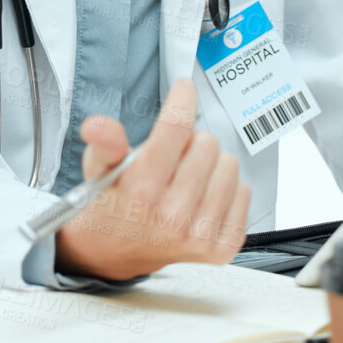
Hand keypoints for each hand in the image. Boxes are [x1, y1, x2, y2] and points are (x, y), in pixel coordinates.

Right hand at [55, 77, 250, 280]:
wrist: (113, 253)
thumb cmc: (111, 204)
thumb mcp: (98, 167)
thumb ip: (104, 141)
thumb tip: (98, 125)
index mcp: (142, 191)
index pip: (176, 128)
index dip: (182, 100)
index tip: (184, 89)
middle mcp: (173, 216)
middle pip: (207, 143)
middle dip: (190, 142)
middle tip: (171, 158)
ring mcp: (200, 234)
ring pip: (229, 164)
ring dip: (210, 165)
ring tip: (186, 179)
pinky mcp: (222, 247)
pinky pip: (244, 192)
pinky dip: (225, 189)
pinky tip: (201, 198)